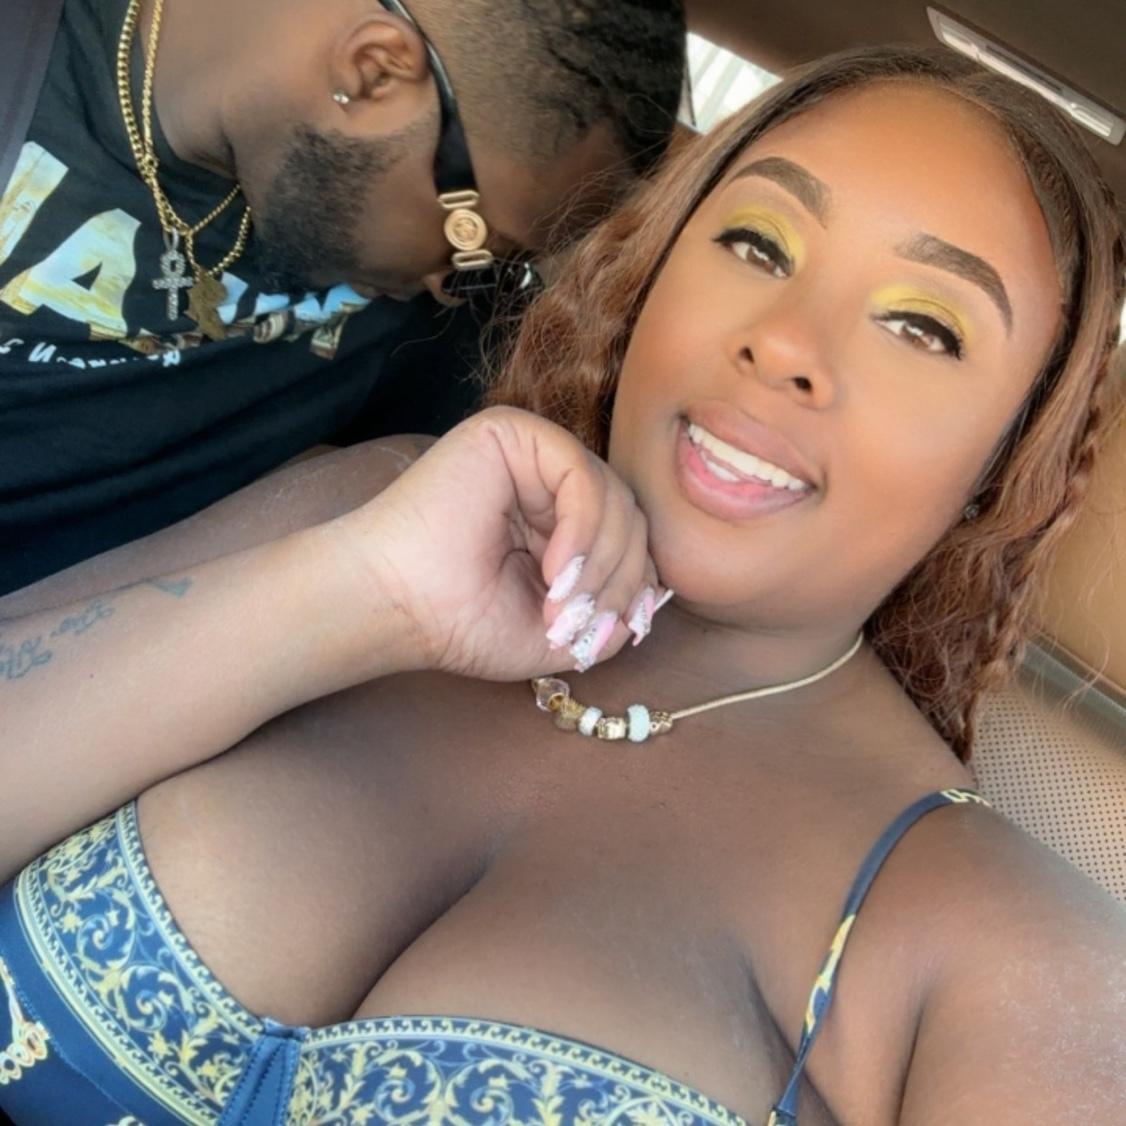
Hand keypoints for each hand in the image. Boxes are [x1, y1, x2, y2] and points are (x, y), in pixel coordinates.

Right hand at [339, 407, 660, 680]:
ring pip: (614, 497)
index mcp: (557, 521)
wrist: (395, 606)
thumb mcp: (561, 632)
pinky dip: (582, 528)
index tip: (613, 628)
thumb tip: (657, 597)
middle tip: (582, 623)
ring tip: (561, 605)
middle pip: (629, 516)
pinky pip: (580, 474)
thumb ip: (612, 613)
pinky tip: (555, 569)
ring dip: (600, 563)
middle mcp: (548, 482)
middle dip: (619, 578)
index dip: (634, 583)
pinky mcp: (511, 433)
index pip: (628, 539)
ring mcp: (531, 454)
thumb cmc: (462, 622)